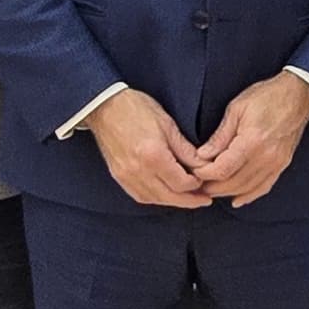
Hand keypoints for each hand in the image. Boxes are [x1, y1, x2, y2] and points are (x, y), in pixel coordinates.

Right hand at [80, 88, 208, 208]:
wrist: (105, 107)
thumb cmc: (136, 109)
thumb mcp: (168, 125)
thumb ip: (186, 150)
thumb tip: (203, 166)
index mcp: (153, 156)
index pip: (181, 183)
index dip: (196, 185)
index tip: (204, 180)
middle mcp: (139, 171)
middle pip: (170, 197)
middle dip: (189, 201)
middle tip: (203, 200)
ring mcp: (126, 176)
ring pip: (155, 200)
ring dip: (173, 202)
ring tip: (187, 199)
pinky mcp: (119, 177)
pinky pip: (140, 196)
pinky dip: (155, 198)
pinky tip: (165, 194)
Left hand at [187, 72, 308, 207]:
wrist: (297, 95)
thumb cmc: (266, 96)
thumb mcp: (236, 109)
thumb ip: (219, 136)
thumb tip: (202, 156)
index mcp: (252, 141)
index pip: (223, 169)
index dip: (205, 174)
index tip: (194, 171)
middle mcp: (266, 156)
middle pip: (234, 183)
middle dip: (213, 186)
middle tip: (198, 184)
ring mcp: (276, 163)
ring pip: (247, 188)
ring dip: (227, 192)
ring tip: (211, 190)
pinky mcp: (282, 165)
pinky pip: (264, 187)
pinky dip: (249, 196)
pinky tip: (237, 200)